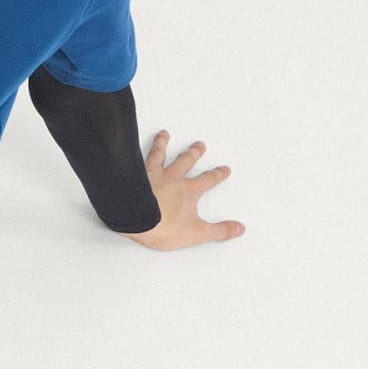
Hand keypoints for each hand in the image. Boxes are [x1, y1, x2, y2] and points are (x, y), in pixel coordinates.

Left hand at [126, 131, 245, 249]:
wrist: (135, 219)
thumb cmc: (161, 226)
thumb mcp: (196, 233)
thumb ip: (219, 231)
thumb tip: (238, 229)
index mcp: (187, 190)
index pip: (208, 180)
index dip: (217, 174)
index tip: (223, 169)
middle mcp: (170, 178)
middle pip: (185, 161)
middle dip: (193, 153)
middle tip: (198, 145)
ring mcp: (151, 176)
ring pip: (159, 155)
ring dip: (162, 144)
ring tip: (164, 135)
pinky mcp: (133, 177)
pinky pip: (134, 159)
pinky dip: (133, 151)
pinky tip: (129, 147)